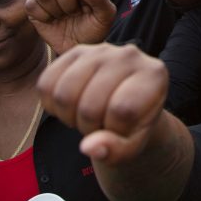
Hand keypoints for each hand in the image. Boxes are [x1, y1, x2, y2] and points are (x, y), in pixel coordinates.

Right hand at [26, 0, 116, 54]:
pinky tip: (52, 20)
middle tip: (75, 13)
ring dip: (57, 11)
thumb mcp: (106, 15)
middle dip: (69, 4)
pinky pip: (32, 5)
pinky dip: (44, 17)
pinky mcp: (33, 3)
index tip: (87, 5)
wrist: (78, 45)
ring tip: (65, 16)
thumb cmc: (94, 27)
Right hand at [38, 43, 166, 164]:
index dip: (114, 131)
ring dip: (70, 117)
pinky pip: (46, 83)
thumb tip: (88, 147)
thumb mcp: (133, 145)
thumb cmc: (133, 125)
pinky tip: (72, 105)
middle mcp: (129, 54)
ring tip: (89, 115)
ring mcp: (100, 49)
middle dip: (90, 128)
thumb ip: (116, 151)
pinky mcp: (75, 51)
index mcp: (153, 74)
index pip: (122, 110)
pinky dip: (52, 105)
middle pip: (89, 105)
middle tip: (102, 124)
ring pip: (64, 94)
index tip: (122, 130)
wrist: (126, 105)